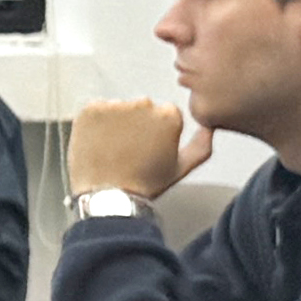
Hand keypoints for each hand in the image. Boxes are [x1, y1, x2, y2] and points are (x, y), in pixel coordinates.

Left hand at [68, 96, 211, 199]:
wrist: (108, 195)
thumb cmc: (145, 185)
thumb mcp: (181, 168)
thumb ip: (201, 146)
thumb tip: (209, 128)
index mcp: (168, 116)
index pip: (164, 112)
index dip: (156, 131)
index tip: (149, 147)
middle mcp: (143, 104)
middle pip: (141, 107)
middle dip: (137, 123)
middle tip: (130, 149)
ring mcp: (115, 105)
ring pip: (118, 108)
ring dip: (116, 122)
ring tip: (114, 148)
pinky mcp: (91, 109)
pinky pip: (96, 110)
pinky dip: (96, 123)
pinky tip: (99, 142)